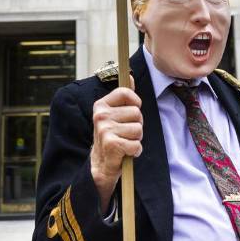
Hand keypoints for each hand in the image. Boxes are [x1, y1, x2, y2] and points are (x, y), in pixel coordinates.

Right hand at [90, 85, 141, 207]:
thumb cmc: (112, 137)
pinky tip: (125, 152)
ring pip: (138, 129)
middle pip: (136, 113)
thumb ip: (123, 96)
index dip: (135, 102)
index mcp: (101, 105)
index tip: (132, 112)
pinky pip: (136, 144)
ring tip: (125, 142)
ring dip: (136, 139)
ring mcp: (105, 129)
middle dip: (137, 125)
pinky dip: (135, 151)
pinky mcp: (112, 144)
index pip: (126, 93)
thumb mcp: (115, 114)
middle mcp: (101, 115)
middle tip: (125, 133)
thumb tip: (129, 76)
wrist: (101, 164)